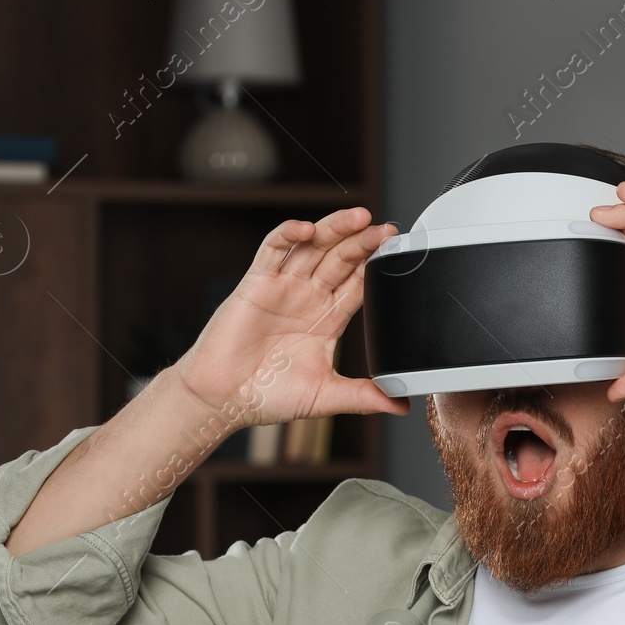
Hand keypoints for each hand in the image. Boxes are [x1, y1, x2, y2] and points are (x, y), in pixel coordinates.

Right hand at [173, 207, 409, 425]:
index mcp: (328, 319)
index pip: (359, 283)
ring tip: (360, 218)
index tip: (398, 253)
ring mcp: (283, 287)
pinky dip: (288, 235)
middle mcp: (308, 297)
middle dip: (363, 242)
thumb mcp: (325, 395)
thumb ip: (363, 396)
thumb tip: (401, 406)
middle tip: (386, 230)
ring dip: (335, 229)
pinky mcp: (256, 283)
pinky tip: (307, 229)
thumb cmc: (268, 396)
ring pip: (313, 247)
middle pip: (341, 259)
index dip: (377, 266)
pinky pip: (272, 250)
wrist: (224, 400)